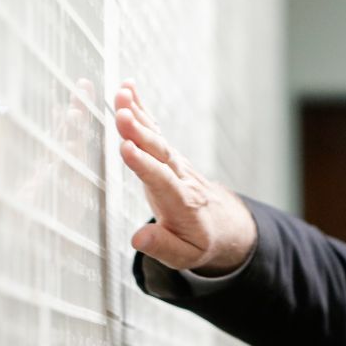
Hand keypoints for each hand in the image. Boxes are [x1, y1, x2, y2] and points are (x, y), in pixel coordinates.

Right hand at [114, 81, 256, 274]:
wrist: (225, 226)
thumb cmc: (201, 243)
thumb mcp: (185, 256)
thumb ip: (163, 246)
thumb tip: (138, 239)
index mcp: (182, 203)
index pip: (161, 181)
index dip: (144, 165)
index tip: (126, 149)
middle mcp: (180, 178)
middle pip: (159, 152)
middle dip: (139, 132)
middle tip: (122, 114)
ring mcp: (176, 163)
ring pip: (156, 136)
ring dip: (138, 113)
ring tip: (120, 93)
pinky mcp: (169, 155)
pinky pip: (154, 130)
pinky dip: (141, 109)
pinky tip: (127, 89)